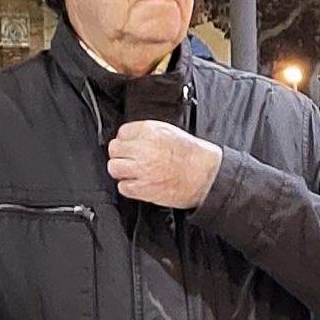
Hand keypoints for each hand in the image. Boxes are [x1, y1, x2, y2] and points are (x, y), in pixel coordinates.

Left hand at [106, 120, 221, 209]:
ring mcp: (142, 169)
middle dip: (121, 154)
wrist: (206, 176)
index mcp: (151, 131)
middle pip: (114, 149)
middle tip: (130, 159)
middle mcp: (144, 148)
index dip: (126, 140)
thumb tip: (130, 138)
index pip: (122, 132)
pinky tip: (139, 183)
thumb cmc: (192, 155)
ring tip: (133, 171)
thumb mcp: (169, 132)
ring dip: (121, 170)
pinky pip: (122, 187)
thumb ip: (147, 133)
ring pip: (114, 168)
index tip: (131, 145)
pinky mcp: (143, 188)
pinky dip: (128, 186)